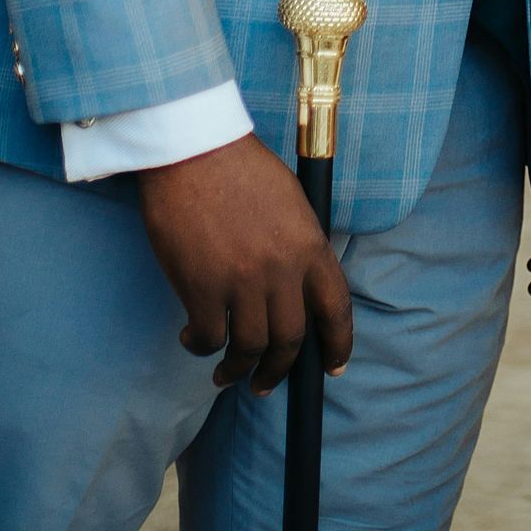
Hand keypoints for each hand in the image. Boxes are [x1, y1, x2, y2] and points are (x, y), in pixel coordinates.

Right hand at [137, 133, 351, 393]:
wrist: (193, 148)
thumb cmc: (239, 167)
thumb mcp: (290, 201)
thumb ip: (298, 245)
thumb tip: (295, 286)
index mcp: (310, 245)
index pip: (336, 309)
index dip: (338, 345)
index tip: (333, 368)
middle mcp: (283, 269)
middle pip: (291, 340)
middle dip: (278, 370)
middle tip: (264, 383)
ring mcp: (243, 281)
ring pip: (250, 348)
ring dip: (237, 368)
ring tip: (226, 373)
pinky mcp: (202, 287)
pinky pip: (208, 338)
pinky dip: (201, 347)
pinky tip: (192, 339)